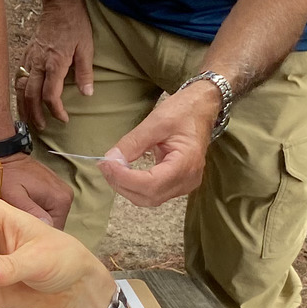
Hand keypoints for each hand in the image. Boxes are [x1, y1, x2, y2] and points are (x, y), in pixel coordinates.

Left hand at [0, 152, 72, 227]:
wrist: (7, 156)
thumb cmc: (7, 175)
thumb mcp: (14, 195)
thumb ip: (30, 211)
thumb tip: (47, 226)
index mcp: (61, 199)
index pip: (54, 230)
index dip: (36, 234)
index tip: (22, 229)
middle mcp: (67, 196)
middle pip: (55, 225)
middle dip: (37, 226)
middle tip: (20, 221)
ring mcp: (63, 192)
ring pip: (52, 217)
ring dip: (37, 219)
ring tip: (22, 213)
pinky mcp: (56, 190)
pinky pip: (50, 208)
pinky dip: (39, 210)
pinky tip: (26, 207)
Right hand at [16, 0, 93, 129]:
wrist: (59, 5)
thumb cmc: (75, 25)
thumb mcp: (86, 47)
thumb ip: (85, 72)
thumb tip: (87, 93)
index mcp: (54, 63)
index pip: (50, 95)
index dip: (56, 110)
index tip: (64, 119)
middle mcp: (38, 63)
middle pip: (31, 96)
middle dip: (35, 114)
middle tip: (42, 127)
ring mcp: (30, 58)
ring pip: (20, 88)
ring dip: (23, 106)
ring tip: (27, 119)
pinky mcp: (27, 54)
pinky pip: (19, 76)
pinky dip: (19, 91)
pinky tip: (22, 98)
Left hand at [96, 82, 219, 206]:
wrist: (202, 109)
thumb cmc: (183, 111)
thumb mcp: (155, 122)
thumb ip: (132, 143)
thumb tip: (110, 159)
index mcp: (186, 164)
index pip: (150, 184)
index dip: (124, 178)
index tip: (106, 163)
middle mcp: (188, 180)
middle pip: (149, 196)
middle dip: (122, 184)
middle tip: (104, 165)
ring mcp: (185, 185)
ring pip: (150, 198)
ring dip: (127, 187)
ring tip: (111, 168)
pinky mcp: (178, 183)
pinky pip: (154, 193)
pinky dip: (136, 186)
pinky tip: (125, 173)